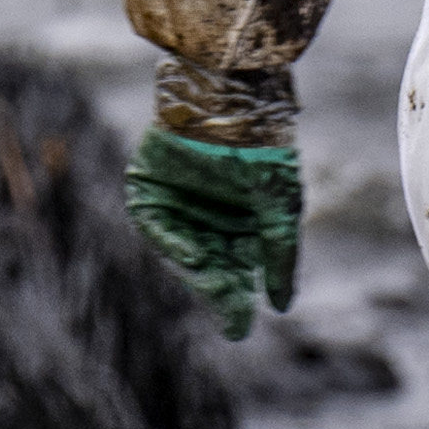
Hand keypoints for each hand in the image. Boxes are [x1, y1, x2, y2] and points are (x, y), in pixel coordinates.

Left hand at [127, 63, 302, 333]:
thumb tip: (280, 306)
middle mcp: (207, 218)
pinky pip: (156, 227)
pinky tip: (195, 257)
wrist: (230, 99)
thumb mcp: (279, 206)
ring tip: (216, 291)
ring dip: (199, 274)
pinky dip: (173, 244)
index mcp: (238, 223)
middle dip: (221, 294)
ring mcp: (176, 206)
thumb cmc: (262, 149)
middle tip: (231, 321)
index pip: (236, 272)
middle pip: (211, 268)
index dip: (237, 301)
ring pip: (184, 253)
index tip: (240, 329)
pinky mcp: (147, 192)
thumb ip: (280, 254)